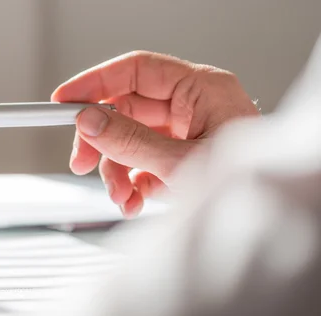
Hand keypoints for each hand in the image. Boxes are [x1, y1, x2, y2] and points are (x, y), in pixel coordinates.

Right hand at [52, 51, 259, 217]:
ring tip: (122, 197)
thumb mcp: (181, 162)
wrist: (267, 227)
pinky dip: (132, 186)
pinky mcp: (179, 161)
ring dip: (117, 172)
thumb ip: (132, 141)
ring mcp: (185, 136)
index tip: (65, 101)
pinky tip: (136, 202)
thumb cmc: (250, 189)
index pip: (137, 71)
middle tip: (82, 162)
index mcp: (201, 90)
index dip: (96, 83)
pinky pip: (142, 165)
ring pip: (130, 142)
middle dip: (103, 143)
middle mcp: (192, 108)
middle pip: (127, 112)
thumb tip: (92, 122)